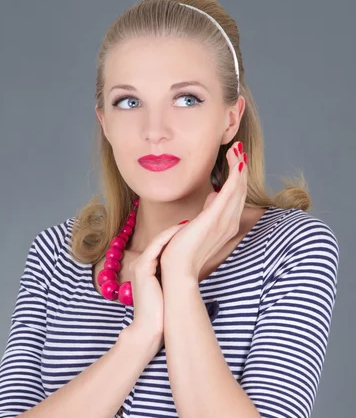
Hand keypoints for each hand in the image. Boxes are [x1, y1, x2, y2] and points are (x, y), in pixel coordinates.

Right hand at [128, 222, 187, 349]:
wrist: (150, 329)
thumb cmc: (162, 314)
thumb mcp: (170, 289)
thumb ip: (175, 277)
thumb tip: (192, 270)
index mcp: (147, 269)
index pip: (163, 246)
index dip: (178, 236)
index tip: (194, 229)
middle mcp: (141, 264)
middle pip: (161, 240)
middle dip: (177, 230)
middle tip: (194, 221)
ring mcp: (140, 265)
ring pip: (159, 240)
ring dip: (175, 230)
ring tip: (191, 222)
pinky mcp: (142, 268)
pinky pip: (157, 246)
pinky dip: (169, 237)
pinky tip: (183, 231)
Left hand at [160, 142, 247, 278]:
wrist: (177, 268)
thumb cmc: (183, 250)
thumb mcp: (198, 226)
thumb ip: (208, 211)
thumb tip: (212, 196)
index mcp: (226, 225)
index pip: (236, 196)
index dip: (238, 177)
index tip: (235, 160)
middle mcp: (229, 223)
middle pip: (241, 190)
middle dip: (240, 168)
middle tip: (237, 149)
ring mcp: (223, 221)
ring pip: (238, 189)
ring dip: (239, 167)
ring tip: (236, 150)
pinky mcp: (214, 219)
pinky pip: (230, 193)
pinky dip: (235, 176)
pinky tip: (237, 162)